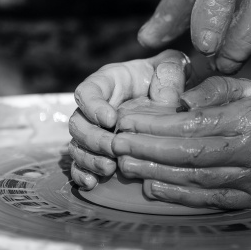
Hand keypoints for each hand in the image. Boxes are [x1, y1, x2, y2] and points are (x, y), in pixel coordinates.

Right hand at [68, 50, 190, 189]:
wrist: (172, 95)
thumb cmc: (168, 77)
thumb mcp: (173, 66)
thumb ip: (170, 73)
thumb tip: (167, 97)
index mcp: (108, 82)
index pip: (88, 91)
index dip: (93, 106)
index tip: (111, 119)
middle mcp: (95, 107)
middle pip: (78, 123)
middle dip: (93, 138)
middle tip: (114, 148)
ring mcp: (95, 130)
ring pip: (77, 145)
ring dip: (89, 159)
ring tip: (109, 168)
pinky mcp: (99, 151)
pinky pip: (81, 164)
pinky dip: (82, 174)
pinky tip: (93, 183)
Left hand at [110, 77, 250, 208]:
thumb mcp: (249, 87)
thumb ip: (214, 89)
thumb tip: (178, 100)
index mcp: (248, 118)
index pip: (193, 123)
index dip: (156, 123)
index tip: (127, 119)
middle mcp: (248, 151)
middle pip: (188, 153)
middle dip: (146, 149)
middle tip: (116, 144)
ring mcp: (248, 180)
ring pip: (193, 178)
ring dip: (154, 173)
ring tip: (125, 164)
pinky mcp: (247, 200)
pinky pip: (206, 199)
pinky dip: (176, 195)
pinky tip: (151, 187)